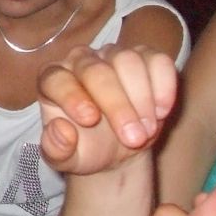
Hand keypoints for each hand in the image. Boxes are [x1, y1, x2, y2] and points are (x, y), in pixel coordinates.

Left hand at [37, 44, 177, 173]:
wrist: (117, 149)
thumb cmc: (85, 149)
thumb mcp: (65, 160)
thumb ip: (55, 148)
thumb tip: (60, 128)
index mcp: (52, 81)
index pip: (56, 78)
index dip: (71, 96)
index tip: (89, 120)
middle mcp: (80, 61)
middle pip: (96, 70)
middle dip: (117, 105)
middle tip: (133, 138)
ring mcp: (113, 55)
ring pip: (127, 60)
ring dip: (142, 97)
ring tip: (147, 131)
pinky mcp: (145, 58)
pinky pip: (157, 59)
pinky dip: (163, 84)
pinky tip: (161, 111)